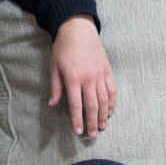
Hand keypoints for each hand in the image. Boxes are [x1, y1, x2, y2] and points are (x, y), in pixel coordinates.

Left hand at [49, 16, 115, 136]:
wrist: (78, 28)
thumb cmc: (63, 47)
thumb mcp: (54, 67)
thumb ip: (56, 87)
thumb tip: (53, 104)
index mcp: (73, 78)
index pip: (76, 105)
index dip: (77, 120)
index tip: (78, 131)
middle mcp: (88, 78)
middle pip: (92, 106)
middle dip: (92, 123)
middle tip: (92, 135)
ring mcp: (100, 74)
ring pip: (104, 100)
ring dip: (103, 116)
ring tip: (102, 127)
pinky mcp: (107, 70)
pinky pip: (112, 90)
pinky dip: (112, 102)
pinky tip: (110, 112)